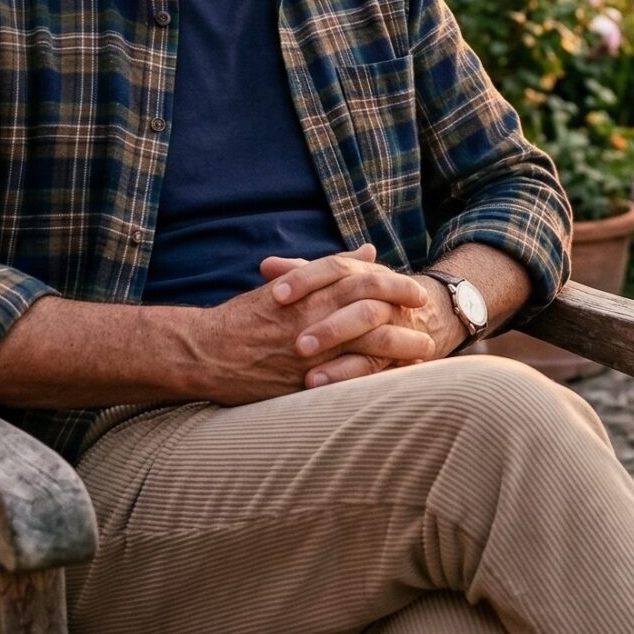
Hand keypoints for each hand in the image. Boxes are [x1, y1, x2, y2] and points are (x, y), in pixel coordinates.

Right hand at [180, 246, 439, 403]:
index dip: (396, 284)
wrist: (205, 351)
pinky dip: (377, 378)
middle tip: (429, 321)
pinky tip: (397, 382)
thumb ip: (331, 268)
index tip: (417, 292)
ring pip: (369, 346)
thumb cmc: (246, 317)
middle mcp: (313, 316)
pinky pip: (350, 379)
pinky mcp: (305, 380)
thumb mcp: (288, 284)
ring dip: (402, 348)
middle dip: (406, 316)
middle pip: (374, 309)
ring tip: (424, 351)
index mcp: (310, 290)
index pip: (364, 279)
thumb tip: (368, 251)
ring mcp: (311, 349)